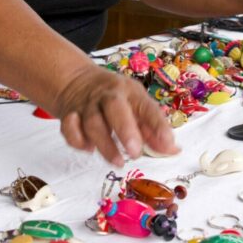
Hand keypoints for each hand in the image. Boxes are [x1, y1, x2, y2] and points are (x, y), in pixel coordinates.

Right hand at [54, 64, 178, 165]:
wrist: (76, 81)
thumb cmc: (116, 99)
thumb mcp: (137, 105)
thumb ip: (153, 129)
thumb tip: (173, 150)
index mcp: (130, 92)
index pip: (147, 107)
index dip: (158, 125)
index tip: (168, 144)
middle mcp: (108, 95)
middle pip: (114, 107)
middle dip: (125, 129)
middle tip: (135, 152)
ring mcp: (87, 105)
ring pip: (92, 122)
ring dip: (105, 144)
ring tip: (118, 162)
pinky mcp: (69, 114)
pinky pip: (69, 128)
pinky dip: (77, 140)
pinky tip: (88, 149)